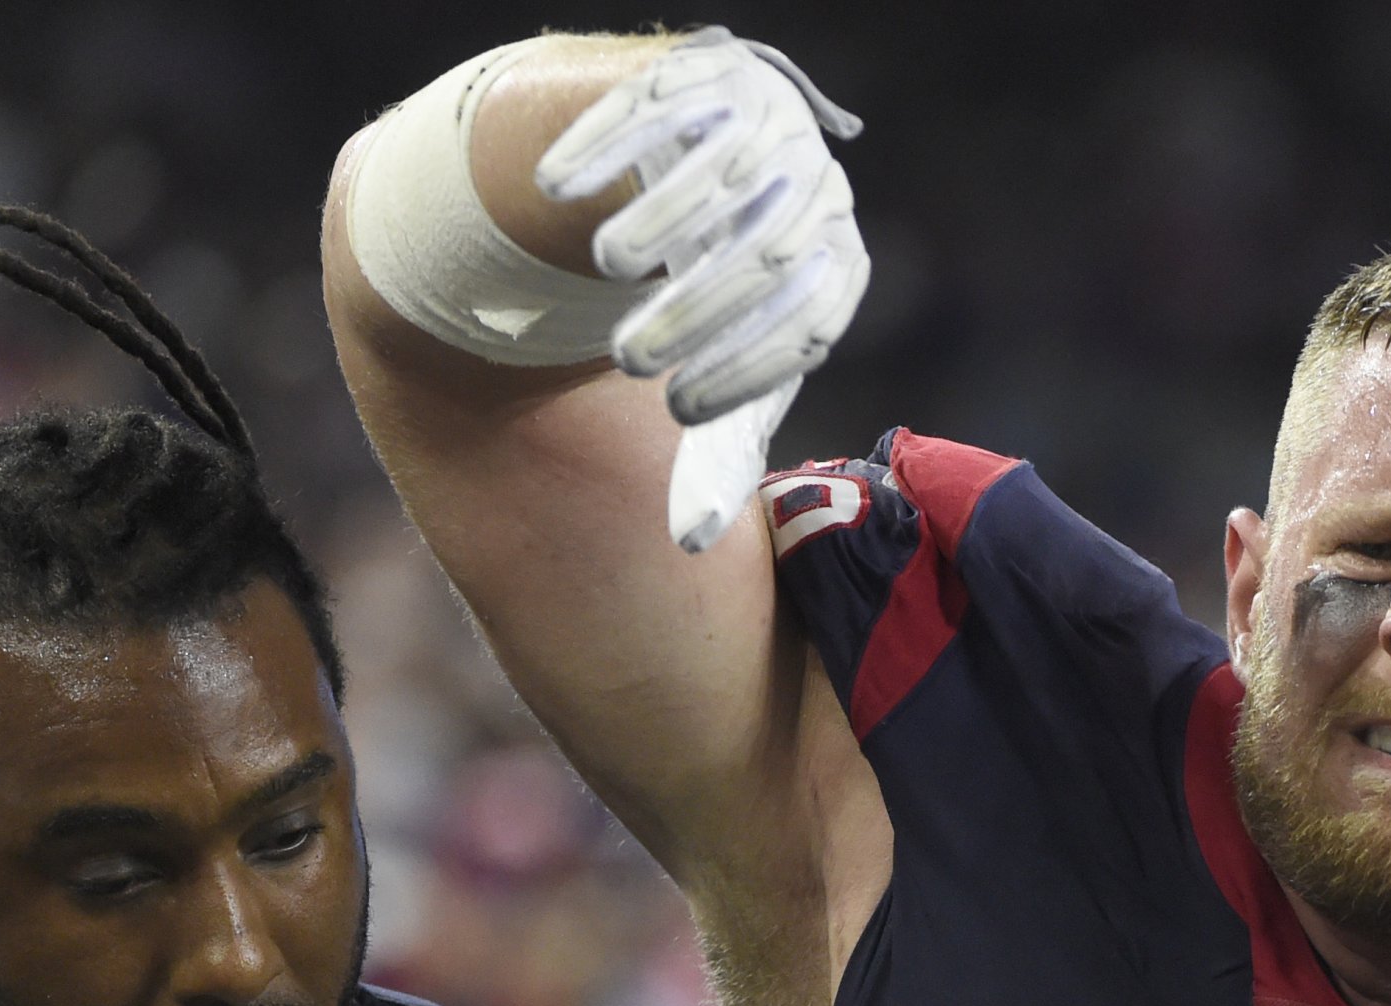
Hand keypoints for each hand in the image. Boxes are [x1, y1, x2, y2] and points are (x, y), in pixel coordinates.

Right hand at [535, 26, 868, 551]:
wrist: (694, 168)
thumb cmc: (710, 298)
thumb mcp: (718, 371)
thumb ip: (715, 452)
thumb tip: (694, 544)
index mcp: (836, 271)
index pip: (809, 325)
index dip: (745, 373)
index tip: (678, 414)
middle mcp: (817, 193)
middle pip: (769, 256)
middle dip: (699, 313)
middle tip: (631, 362)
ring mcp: (770, 127)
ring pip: (723, 175)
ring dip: (664, 221)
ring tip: (607, 270)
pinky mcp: (708, 75)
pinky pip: (663, 102)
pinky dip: (607, 142)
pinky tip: (554, 188)